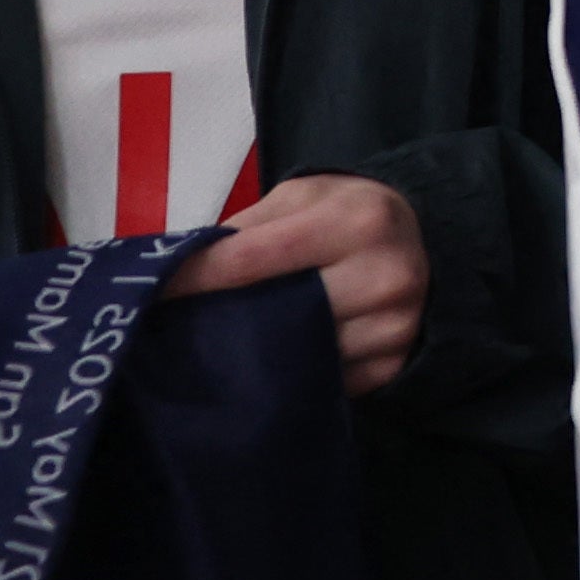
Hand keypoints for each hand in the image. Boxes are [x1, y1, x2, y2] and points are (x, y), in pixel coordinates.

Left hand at [166, 171, 430, 388]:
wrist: (429, 241)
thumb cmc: (349, 213)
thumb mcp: (302, 197)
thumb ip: (246, 228)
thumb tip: (178, 269)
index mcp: (357, 222)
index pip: (252, 258)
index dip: (193, 280)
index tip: (149, 295)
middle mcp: (385, 275)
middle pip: (277, 313)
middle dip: (223, 320)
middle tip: (178, 328)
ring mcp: (394, 327)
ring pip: (300, 354)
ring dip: (258, 354)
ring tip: (226, 346)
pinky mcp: (393, 365)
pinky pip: (326, 381)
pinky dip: (296, 374)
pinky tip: (278, 361)